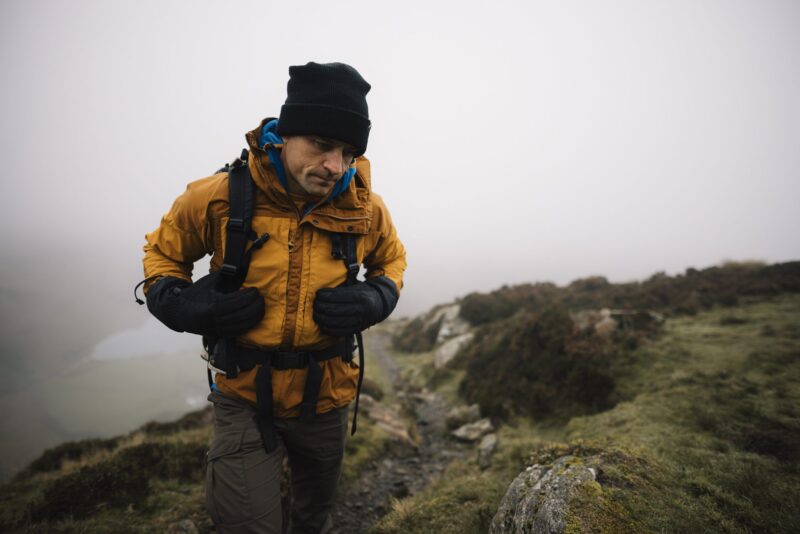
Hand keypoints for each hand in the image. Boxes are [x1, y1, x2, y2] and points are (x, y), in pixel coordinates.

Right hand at [146, 274, 264, 337]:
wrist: (178, 312)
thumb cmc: (195, 294)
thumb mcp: (210, 282)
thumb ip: (227, 276)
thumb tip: (245, 267)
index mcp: (211, 307)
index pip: (236, 303)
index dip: (248, 297)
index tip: (255, 290)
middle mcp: (214, 321)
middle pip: (242, 316)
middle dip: (255, 306)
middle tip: (260, 298)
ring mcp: (217, 330)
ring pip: (242, 326)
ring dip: (255, 316)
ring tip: (260, 306)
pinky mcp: (219, 335)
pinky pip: (238, 332)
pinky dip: (249, 325)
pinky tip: (254, 317)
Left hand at [313, 276, 397, 335]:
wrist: (380, 305)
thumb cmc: (363, 292)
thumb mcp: (356, 286)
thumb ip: (341, 290)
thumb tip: (321, 294)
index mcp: (360, 296)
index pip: (337, 296)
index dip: (324, 296)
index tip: (318, 294)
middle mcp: (361, 309)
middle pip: (334, 310)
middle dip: (320, 307)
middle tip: (315, 305)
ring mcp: (359, 321)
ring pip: (335, 322)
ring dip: (322, 319)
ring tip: (316, 314)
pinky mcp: (357, 329)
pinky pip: (339, 332)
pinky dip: (328, 329)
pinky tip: (322, 324)